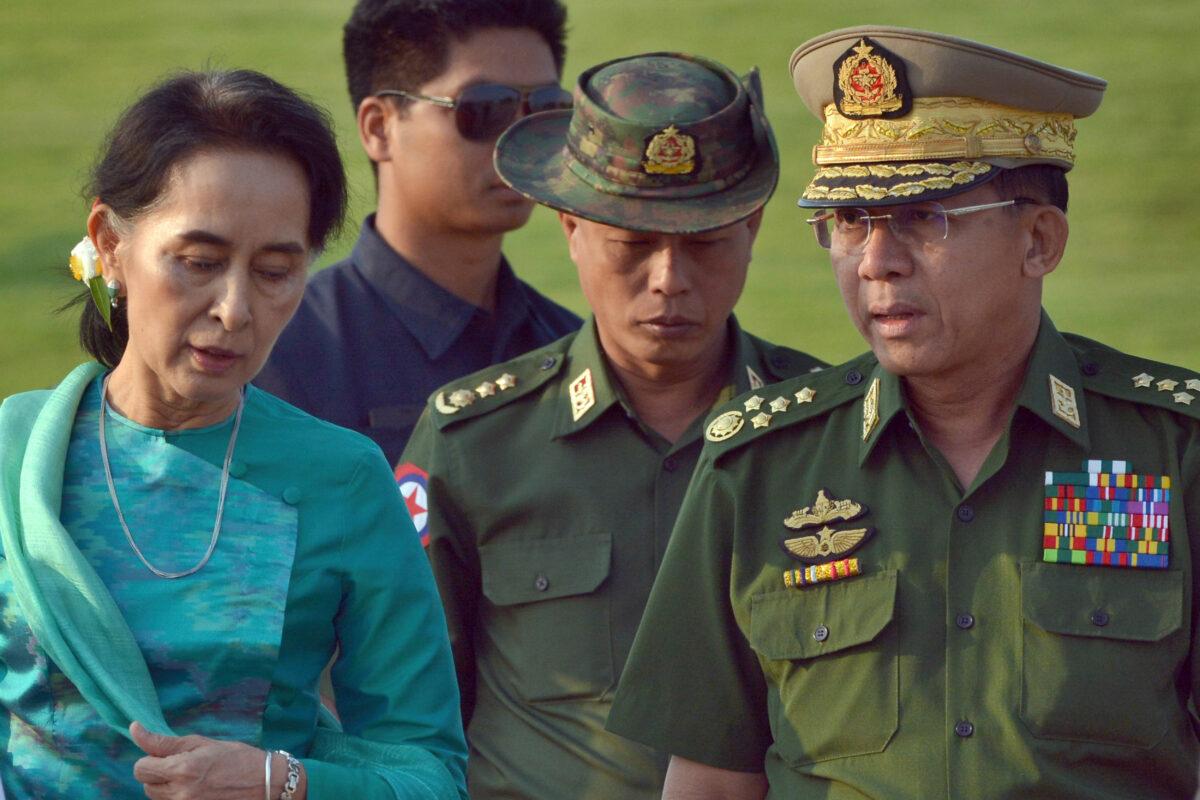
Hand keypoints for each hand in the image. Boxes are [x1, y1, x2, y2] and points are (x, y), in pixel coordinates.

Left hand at [131, 721, 274, 799]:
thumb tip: (134, 729)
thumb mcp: (201, 743)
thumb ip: (164, 741)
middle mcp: (180, 793)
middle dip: (157, 773)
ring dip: (166, 787)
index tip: (165, 754)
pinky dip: (177, 796)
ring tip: (191, 777)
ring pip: (156, 797)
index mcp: (182, 769)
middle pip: (146, 785)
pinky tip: (196, 789)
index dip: (150, 759)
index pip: (140, 768)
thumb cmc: (236, 757)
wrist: (264, 782)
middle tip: (182, 764)